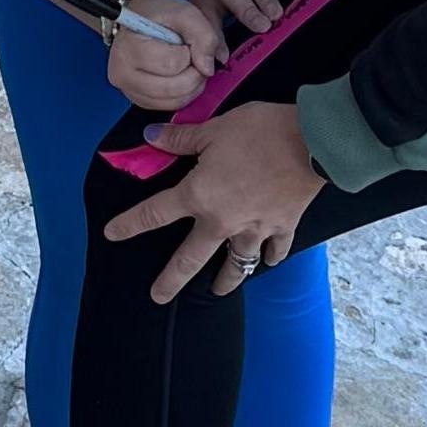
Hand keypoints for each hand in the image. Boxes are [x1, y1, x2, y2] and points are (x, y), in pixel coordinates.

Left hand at [101, 100, 322, 306]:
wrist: (313, 142)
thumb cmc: (261, 132)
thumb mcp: (214, 128)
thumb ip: (180, 139)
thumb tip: (150, 137)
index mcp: (199, 195)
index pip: (155, 214)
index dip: (130, 224)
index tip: (113, 234)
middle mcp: (222, 221)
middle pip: (190, 258)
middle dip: (171, 280)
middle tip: (158, 297)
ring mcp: (254, 229)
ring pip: (235, 264)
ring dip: (225, 280)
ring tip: (218, 290)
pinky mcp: (283, 226)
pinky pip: (274, 251)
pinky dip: (270, 257)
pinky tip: (267, 260)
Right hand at [102, 0, 212, 111]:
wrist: (139, 18)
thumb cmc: (158, 14)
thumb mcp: (184, 12)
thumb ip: (203, 34)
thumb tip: (208, 67)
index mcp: (128, 47)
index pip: (171, 64)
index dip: (189, 54)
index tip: (186, 43)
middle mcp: (121, 72)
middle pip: (172, 88)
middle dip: (194, 74)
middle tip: (195, 58)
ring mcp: (128, 89)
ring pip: (172, 101)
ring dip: (191, 87)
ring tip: (190, 66)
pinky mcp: (137, 100)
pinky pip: (168, 107)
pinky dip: (183, 95)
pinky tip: (182, 76)